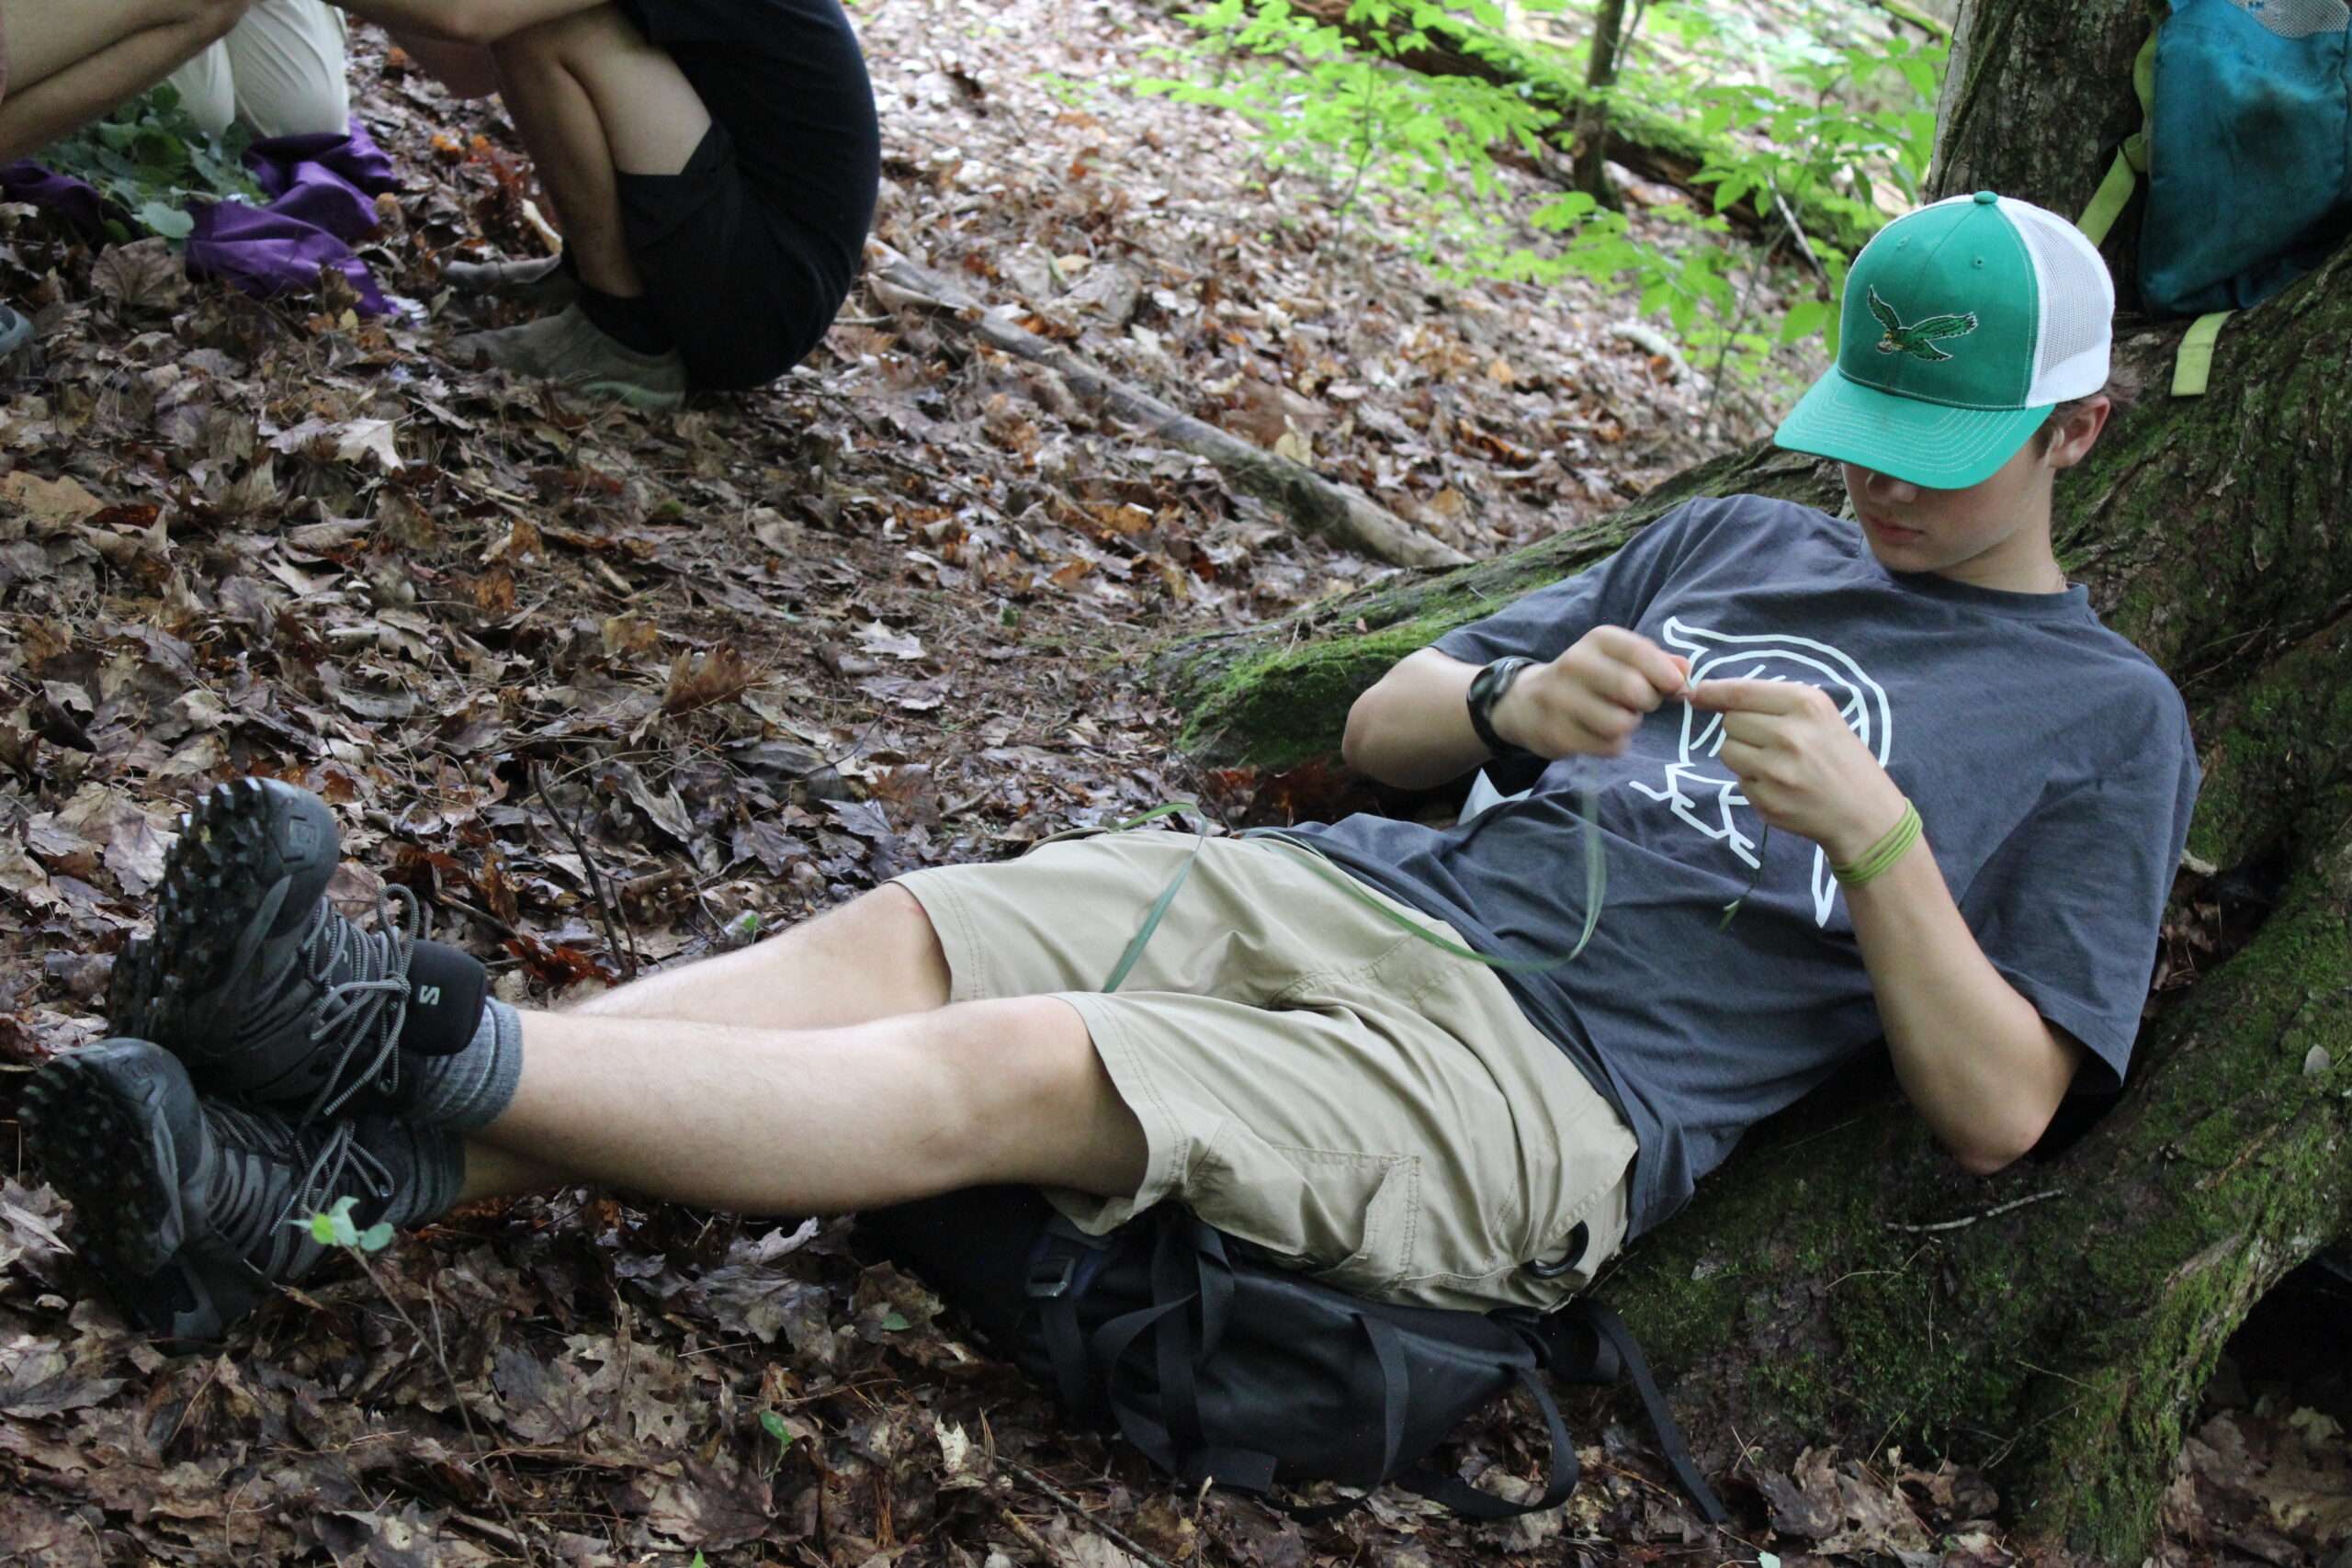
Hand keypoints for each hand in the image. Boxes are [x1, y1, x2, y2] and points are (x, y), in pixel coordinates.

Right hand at [1491, 626, 1690, 758]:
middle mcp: (1575, 663)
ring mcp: (1560, 699)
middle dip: (1648, 703)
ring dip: (1628, 726)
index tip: (1676, 687)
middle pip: (1634, 690)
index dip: (1665, 674)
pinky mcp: (1555, 732)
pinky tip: (1603, 735)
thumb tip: (1686, 672)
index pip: (1640, 652)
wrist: (1527, 702)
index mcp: (1598, 640)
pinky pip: (1606, 747)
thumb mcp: (1620, 660)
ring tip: (1617, 718)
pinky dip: (1614, 746)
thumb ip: (1657, 662)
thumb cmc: (1589, 679)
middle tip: (1638, 704)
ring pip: (1620, 723)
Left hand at [1683, 679, 1908, 865]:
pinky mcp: (1767, 801)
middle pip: (1730, 722)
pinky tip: (1781, 785)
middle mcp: (1791, 735)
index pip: (1740, 692)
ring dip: (1742, 755)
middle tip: (1770, 740)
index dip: (1712, 692)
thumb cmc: (1839, 757)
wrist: (1865, 813)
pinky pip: (1739, 780)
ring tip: (1775, 762)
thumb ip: (1772, 702)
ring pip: (1727, 751)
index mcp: (1806, 705)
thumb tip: (1707, 693)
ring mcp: (1777, 771)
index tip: (1697, 693)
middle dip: (1741, 728)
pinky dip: (1753, 781)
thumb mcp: (1821, 715)